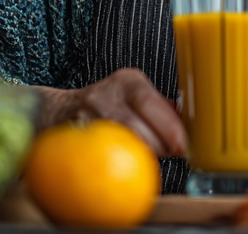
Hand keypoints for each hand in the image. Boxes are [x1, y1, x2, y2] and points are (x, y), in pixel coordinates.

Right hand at [32, 68, 186, 157]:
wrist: (59, 110)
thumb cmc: (110, 105)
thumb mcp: (135, 96)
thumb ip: (160, 109)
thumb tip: (188, 128)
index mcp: (128, 81)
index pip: (150, 103)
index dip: (170, 128)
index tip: (183, 146)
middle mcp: (106, 94)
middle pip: (136, 126)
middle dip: (159, 146)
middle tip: (171, 155)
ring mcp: (87, 116)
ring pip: (120, 142)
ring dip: (140, 156)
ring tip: (149, 159)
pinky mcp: (74, 137)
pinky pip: (102, 154)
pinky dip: (118, 162)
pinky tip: (125, 166)